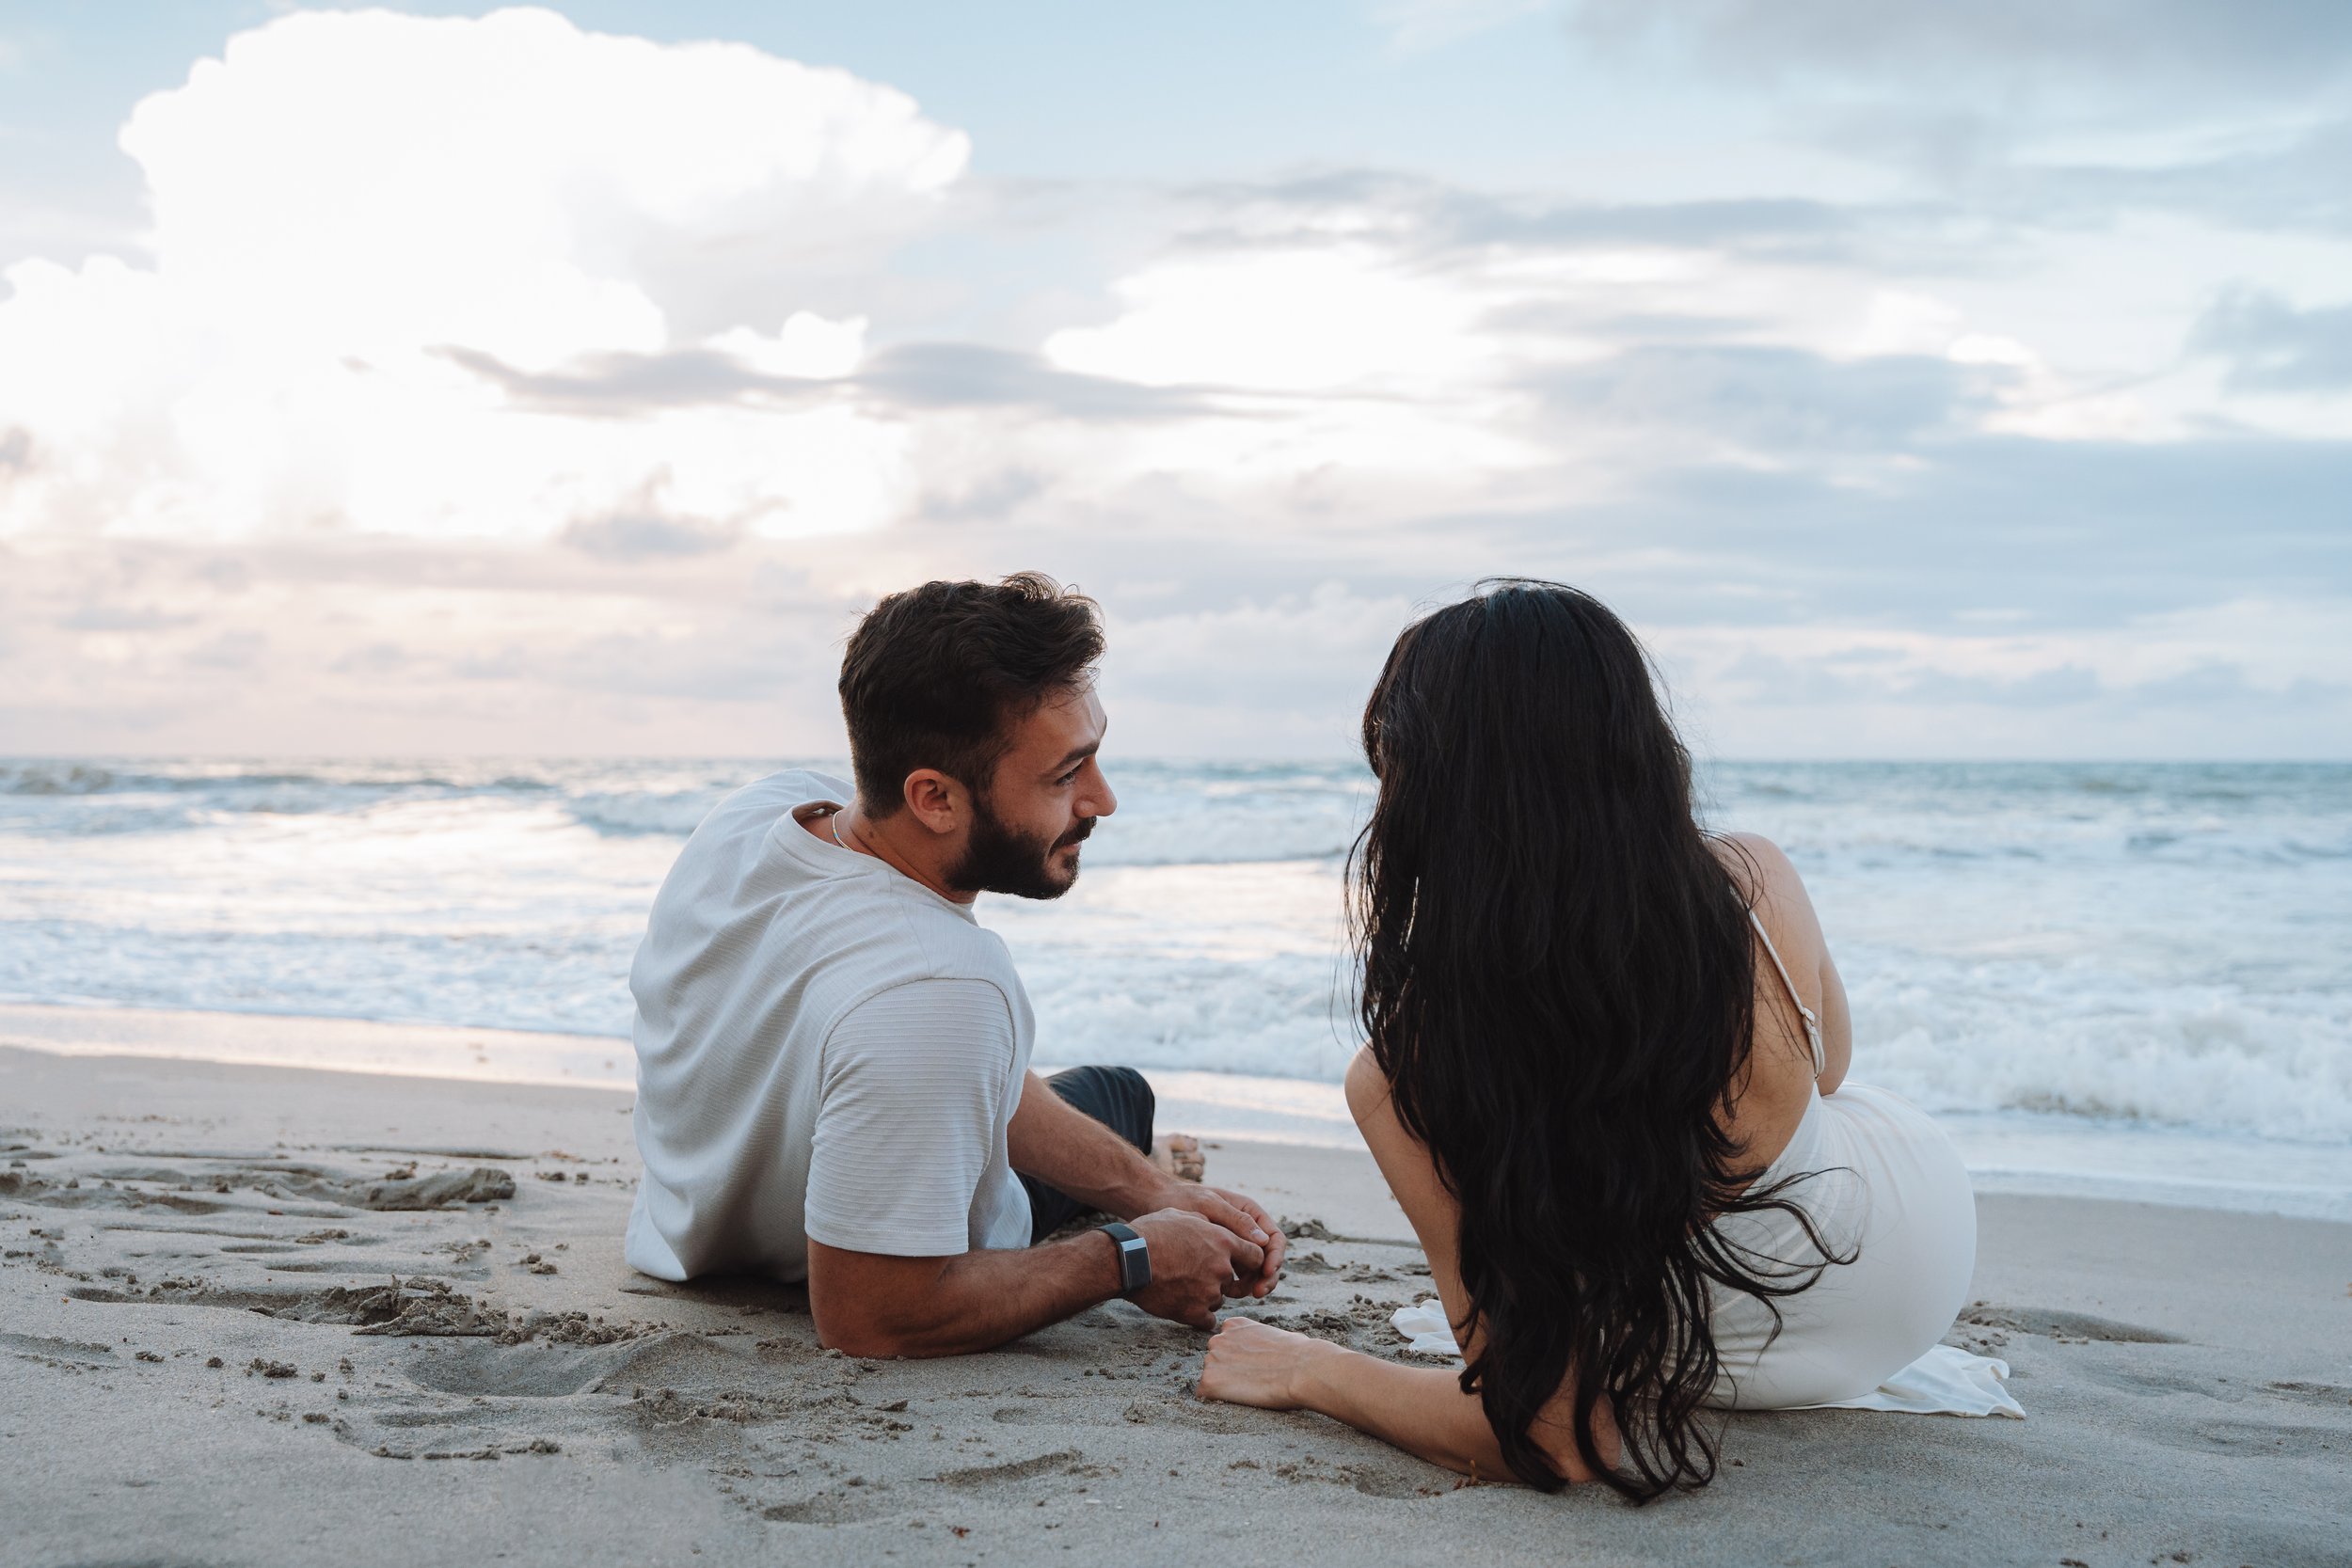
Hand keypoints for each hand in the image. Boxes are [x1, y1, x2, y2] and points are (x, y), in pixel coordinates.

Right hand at [1125, 1208, 1266, 1328]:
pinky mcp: (1195, 1312)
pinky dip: (1198, 1315)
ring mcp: (1209, 1292)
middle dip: (1220, 1279)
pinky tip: (1182, 1304)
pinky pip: (1208, 1320)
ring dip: (1206, 1296)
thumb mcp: (1182, 1215)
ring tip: (1180, 1286)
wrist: (1128, 1261)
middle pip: (1234, 1280)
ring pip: (1218, 1299)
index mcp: (1223, 1241)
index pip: (1256, 1256)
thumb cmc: (1151, 1233)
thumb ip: (1207, 1223)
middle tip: (1195, 1274)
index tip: (1238, 1265)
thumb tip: (1214, 1227)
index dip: (1248, 1261)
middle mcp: (1221, 1268)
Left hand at [1153, 1185, 1285, 1298]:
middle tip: (1257, 1293)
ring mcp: (1234, 1246)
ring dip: (1251, 1284)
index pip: (1275, 1238)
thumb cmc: (1182, 1199)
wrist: (1156, 1204)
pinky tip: (1224, 1293)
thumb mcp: (1209, 1205)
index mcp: (1250, 1213)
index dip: (1275, 1257)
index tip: (1266, 1272)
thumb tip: (1263, 1240)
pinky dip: (1235, 1286)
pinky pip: (1236, 1275)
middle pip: (1267, 1258)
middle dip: (1266, 1277)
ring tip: (1234, 1293)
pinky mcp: (1221, 1259)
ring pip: (1253, 1270)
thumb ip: (1236, 1220)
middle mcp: (1246, 1231)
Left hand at [1196, 1316, 1323, 1408]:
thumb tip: (1269, 1351)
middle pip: (1215, 1360)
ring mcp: (1211, 1359)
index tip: (1253, 1366)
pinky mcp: (1209, 1381)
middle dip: (1228, 1371)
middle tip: (1252, 1381)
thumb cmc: (1299, 1354)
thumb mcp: (1276, 1336)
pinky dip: (1217, 1400)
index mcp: (1234, 1325)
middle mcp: (1218, 1338)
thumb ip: (1260, 1340)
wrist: (1301, 1369)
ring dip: (1224, 1386)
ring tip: (1250, 1390)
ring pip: (1210, 1377)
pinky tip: (1238, 1400)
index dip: (1239, 1359)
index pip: (1225, 1344)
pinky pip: (1204, 1395)